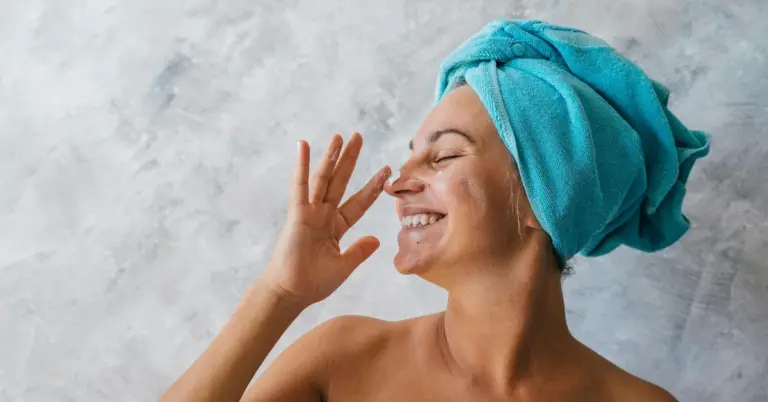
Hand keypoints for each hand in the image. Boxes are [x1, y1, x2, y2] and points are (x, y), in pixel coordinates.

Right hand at [259, 133, 390, 307]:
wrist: (292, 293)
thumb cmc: (313, 282)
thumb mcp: (344, 266)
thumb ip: (359, 251)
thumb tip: (377, 240)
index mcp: (336, 227)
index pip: (358, 202)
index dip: (372, 187)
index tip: (387, 170)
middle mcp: (323, 215)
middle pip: (340, 181)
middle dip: (350, 160)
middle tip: (359, 136)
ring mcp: (309, 212)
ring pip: (323, 179)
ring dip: (331, 157)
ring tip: (340, 135)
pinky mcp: (297, 214)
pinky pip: (300, 186)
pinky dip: (301, 165)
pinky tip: (303, 145)